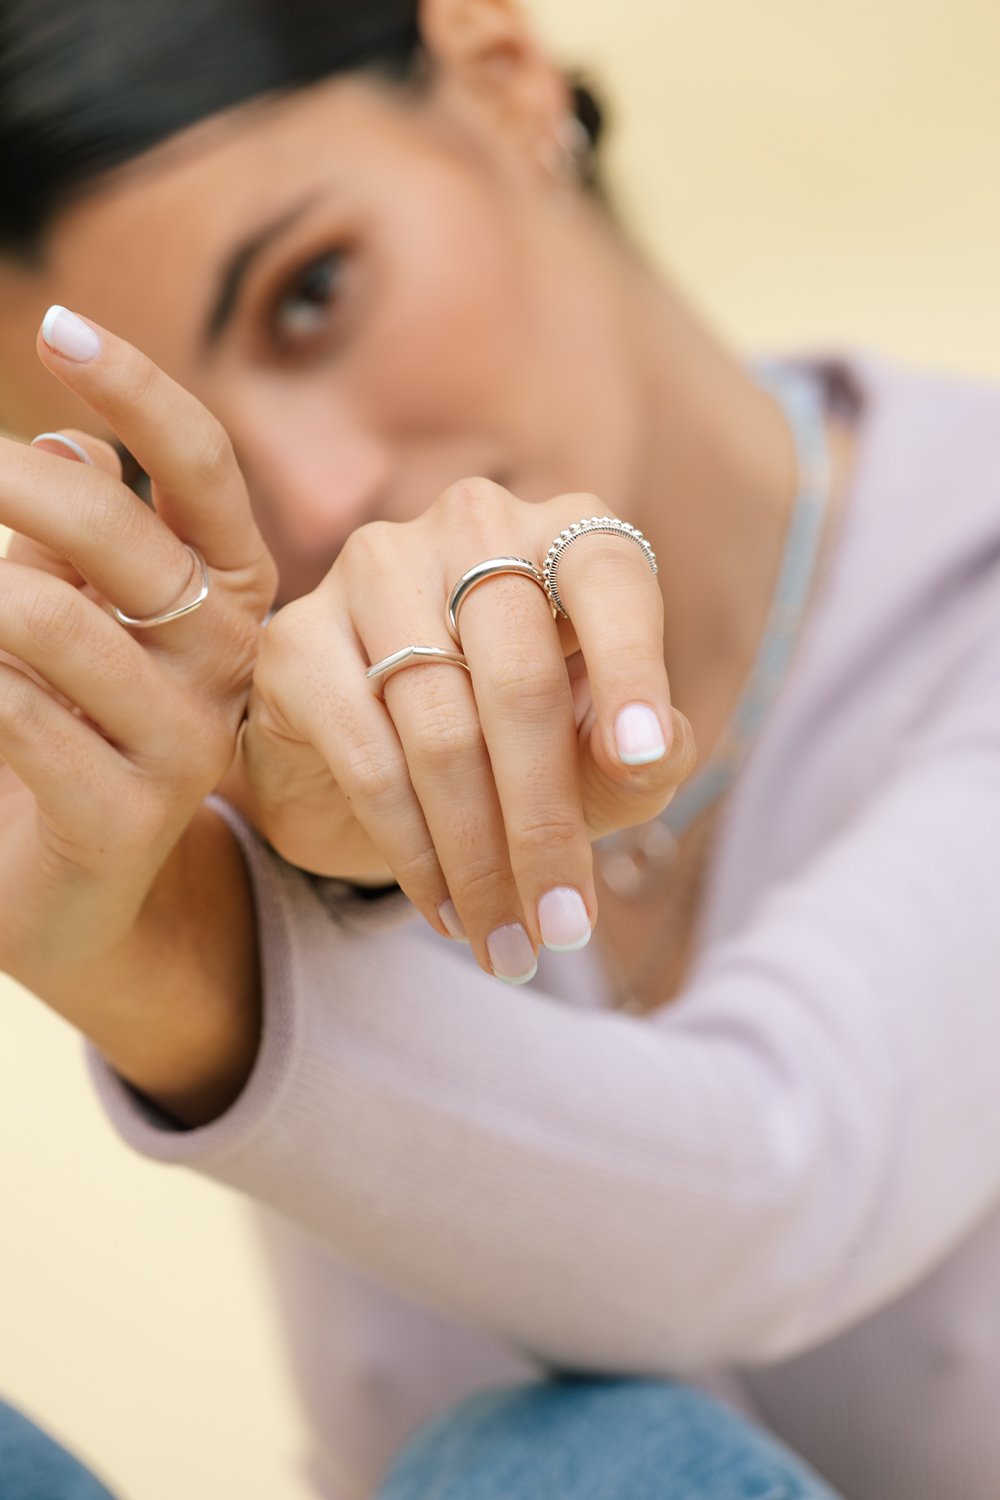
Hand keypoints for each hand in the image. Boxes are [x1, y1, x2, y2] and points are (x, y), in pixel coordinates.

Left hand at [0, 309, 276, 1037]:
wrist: (69, 887)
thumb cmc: (66, 725)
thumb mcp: (73, 611)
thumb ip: (76, 532)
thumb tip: (64, 439)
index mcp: (227, 591)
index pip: (202, 470)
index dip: (139, 394)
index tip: (59, 328)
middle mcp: (226, 657)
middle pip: (118, 533)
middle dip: (11, 488)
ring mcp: (187, 740)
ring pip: (46, 618)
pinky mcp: (129, 813)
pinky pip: (14, 711)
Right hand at [226, 478, 695, 982]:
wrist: (377, 765)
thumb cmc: (520, 751)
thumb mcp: (600, 764)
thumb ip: (645, 755)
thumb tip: (645, 754)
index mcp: (565, 536)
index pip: (610, 581)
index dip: (629, 668)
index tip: (640, 760)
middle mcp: (470, 527)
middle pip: (518, 679)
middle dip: (544, 822)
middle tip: (563, 925)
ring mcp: (373, 572)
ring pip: (441, 729)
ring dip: (479, 858)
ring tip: (508, 942)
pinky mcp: (297, 637)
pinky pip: (367, 756)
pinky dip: (413, 849)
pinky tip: (445, 909)